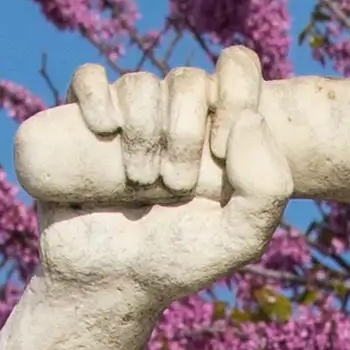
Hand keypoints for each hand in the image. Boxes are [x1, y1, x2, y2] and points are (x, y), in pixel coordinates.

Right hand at [32, 50, 288, 297]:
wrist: (108, 281)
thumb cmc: (176, 261)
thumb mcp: (239, 239)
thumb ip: (269, 188)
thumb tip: (248, 119)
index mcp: (218, 129)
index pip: (236, 68)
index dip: (236, 92)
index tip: (220, 150)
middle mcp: (174, 115)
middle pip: (186, 80)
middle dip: (184, 132)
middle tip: (176, 185)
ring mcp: (127, 117)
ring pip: (138, 83)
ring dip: (143, 130)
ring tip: (140, 181)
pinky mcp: (80, 121)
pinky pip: (87, 77)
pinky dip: (95, 94)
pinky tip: (104, 128)